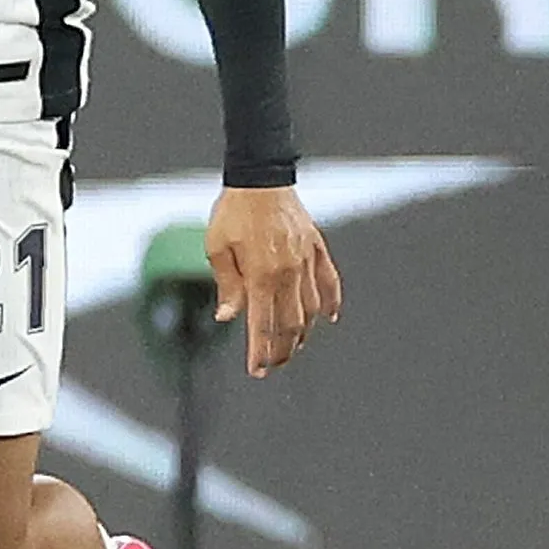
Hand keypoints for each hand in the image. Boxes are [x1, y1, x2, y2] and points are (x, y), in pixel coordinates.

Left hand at [205, 184, 342, 377]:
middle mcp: (287, 272)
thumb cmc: (233, 211)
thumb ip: (226, 285)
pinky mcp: (316, 247)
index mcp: (260, 275)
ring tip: (293, 348)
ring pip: (311, 309)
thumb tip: (228, 317)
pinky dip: (332, 302)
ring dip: (303, 333)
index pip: (262, 324)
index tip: (257, 370)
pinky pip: (330, 280)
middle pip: (290, 324)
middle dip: (281, 350)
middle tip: (273, 365)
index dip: (260, 351)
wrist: (260, 178)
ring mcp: (306, 261)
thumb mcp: (217, 248)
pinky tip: (330, 318)